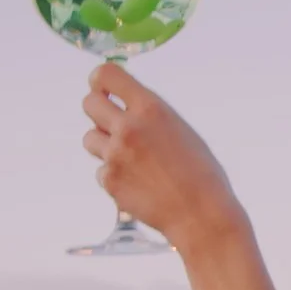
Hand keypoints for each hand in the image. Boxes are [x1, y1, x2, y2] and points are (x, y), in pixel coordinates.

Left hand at [80, 63, 249, 255]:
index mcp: (150, 108)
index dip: (99, 81)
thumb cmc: (200, 173)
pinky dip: (115, 176)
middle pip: (88, 103)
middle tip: (111, 123)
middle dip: (97, 111)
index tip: (103, 89)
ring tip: (131, 159)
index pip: (105, 75)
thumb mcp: (180, 129)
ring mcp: (116, 155)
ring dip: (104, 145)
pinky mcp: (110, 181)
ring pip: (89, 138)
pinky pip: (100, 170)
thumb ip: (149, 115)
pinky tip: (138, 184)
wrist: (201, 214)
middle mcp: (128, 127)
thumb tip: (124, 106)